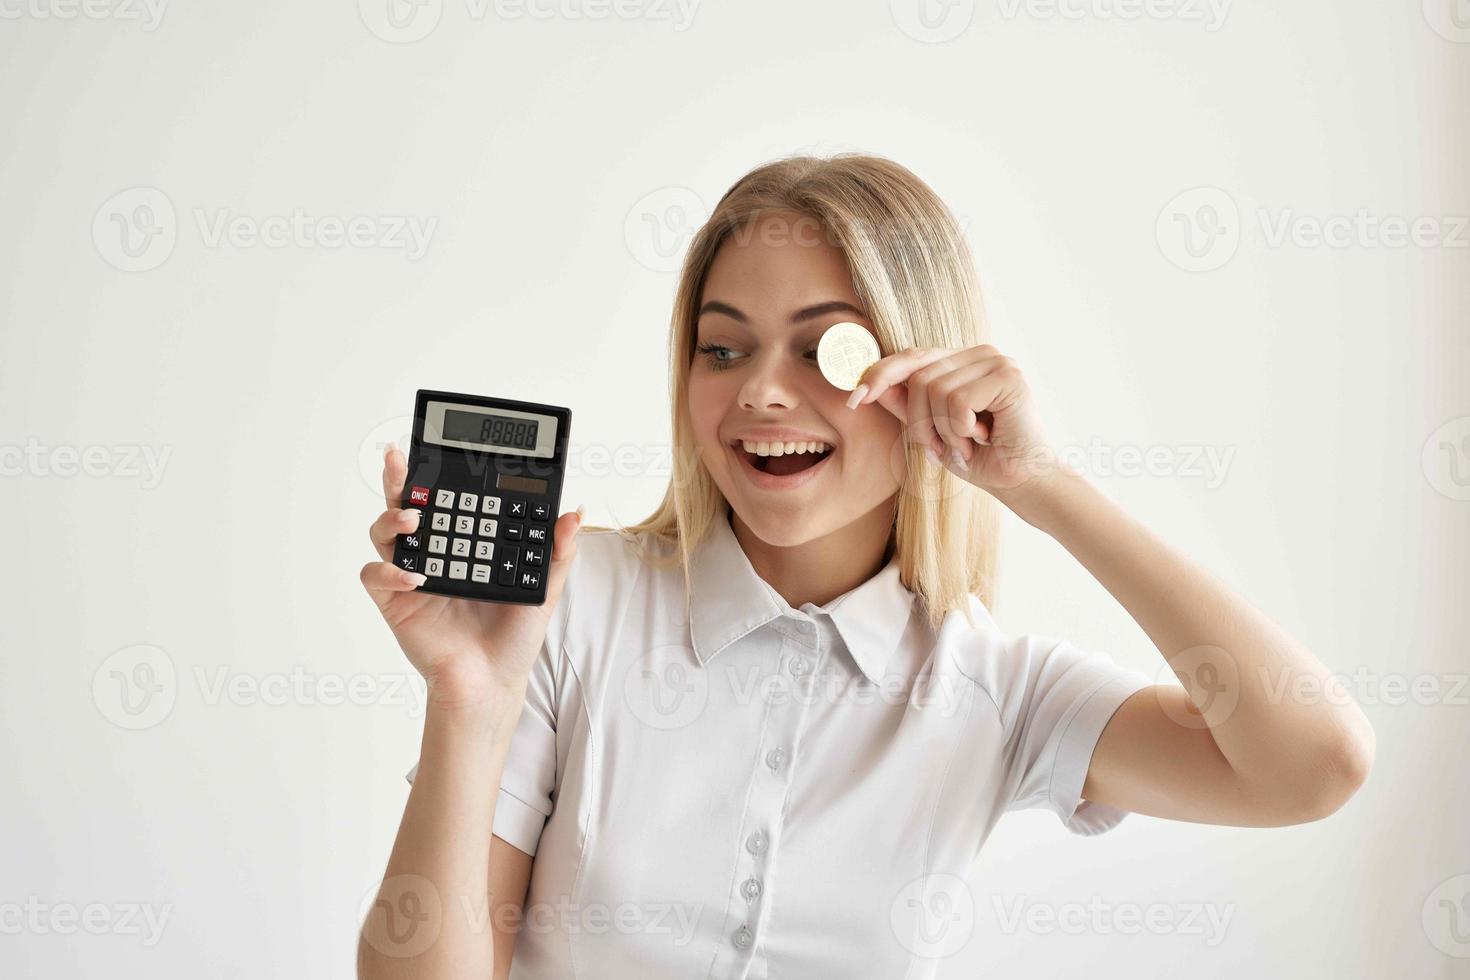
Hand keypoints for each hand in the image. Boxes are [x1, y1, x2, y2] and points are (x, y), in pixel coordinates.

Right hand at [360, 444, 583, 709]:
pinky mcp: (395, 601)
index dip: (439, 475)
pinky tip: (415, 575)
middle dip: (400, 478)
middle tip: (401, 458)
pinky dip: (388, 570)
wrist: (493, 681)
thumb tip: (575, 511)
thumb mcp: (544, 588)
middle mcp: (436, 553)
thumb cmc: (514, 637)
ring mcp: (412, 575)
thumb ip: (557, 550)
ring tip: (413, 519)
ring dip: (391, 518)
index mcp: (466, 544)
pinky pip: (375, 576)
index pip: (449, 500)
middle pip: (407, 505)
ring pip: (384, 533)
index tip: (441, 449)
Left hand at [848, 344, 1058, 493]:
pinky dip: (961, 430)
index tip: (855, 400)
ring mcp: (995, 361)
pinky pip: (956, 400)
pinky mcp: (1007, 375)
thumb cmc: (980, 459)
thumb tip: (869, 387)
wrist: (1022, 483)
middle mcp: (978, 354)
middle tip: (945, 447)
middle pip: (918, 376)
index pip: (910, 357)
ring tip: (968, 444)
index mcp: (960, 362)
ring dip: (944, 431)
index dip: (879, 375)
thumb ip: (906, 406)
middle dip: (920, 421)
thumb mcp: (932, 432)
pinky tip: (983, 438)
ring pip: (934, 389)